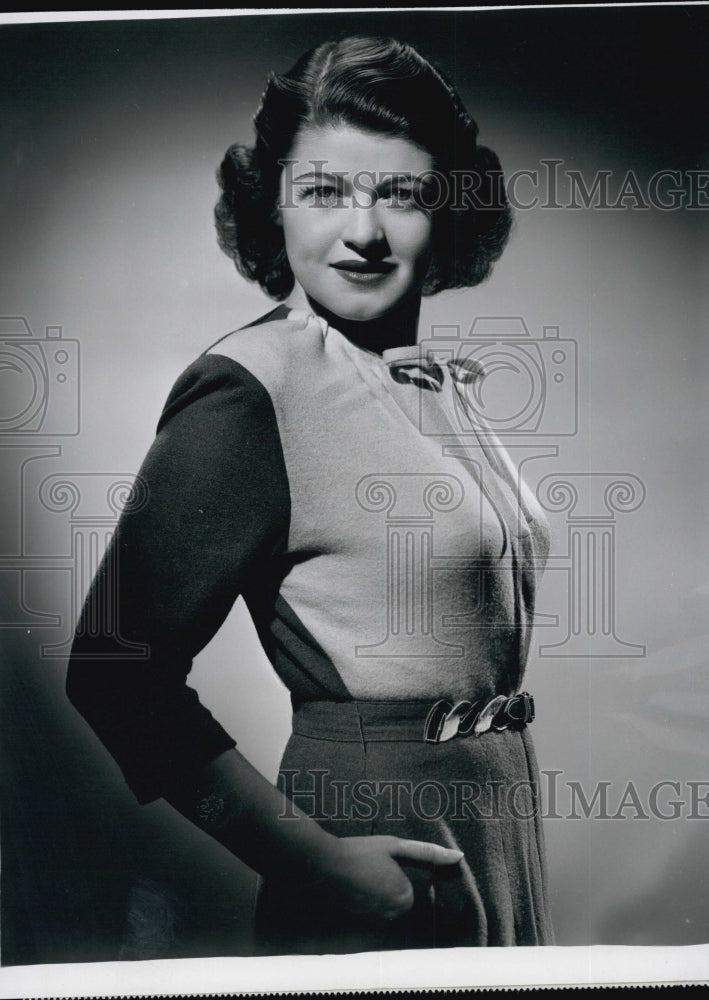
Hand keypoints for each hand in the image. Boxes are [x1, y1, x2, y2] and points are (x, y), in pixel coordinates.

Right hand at [308, 836, 463, 920]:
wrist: (322, 864)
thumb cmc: (360, 851)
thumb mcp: (395, 846)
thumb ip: (428, 853)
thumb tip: (459, 857)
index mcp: (405, 897)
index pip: (411, 891)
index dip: (398, 875)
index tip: (382, 865)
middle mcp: (391, 916)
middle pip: (397, 902)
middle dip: (387, 887)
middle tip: (370, 870)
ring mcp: (372, 923)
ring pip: (382, 909)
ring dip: (375, 896)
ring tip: (360, 878)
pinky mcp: (356, 925)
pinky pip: (368, 915)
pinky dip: (363, 904)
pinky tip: (353, 889)